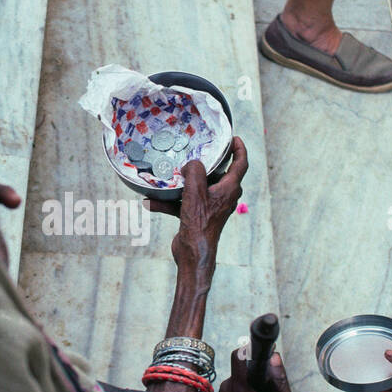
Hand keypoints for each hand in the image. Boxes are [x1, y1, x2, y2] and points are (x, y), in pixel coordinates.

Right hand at [148, 137, 247, 273]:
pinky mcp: (198, 216)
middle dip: (206, 163)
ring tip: (168, 176)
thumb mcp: (195, 191)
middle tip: (197, 151)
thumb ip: (194, 171)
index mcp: (229, 189)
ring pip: (197, 189)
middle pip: (218, 174)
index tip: (234, 138)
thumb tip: (191, 164)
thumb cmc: (199, 223)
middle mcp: (223, 197)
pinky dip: (170, 202)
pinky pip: (184, 203)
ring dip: (181, 184)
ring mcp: (211, 207)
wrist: (192, 253)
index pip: (241, 163)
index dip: (239, 148)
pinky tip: (151, 201)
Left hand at [218, 346, 297, 391]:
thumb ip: (281, 381)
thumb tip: (274, 356)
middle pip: (243, 361)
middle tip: (272, 384)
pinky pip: (242, 376)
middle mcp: (228, 389)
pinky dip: (252, 381)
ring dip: (257, 375)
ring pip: (243, 369)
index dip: (254, 350)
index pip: (240, 356)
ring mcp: (225, 391)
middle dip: (260, 367)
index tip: (267, 350)